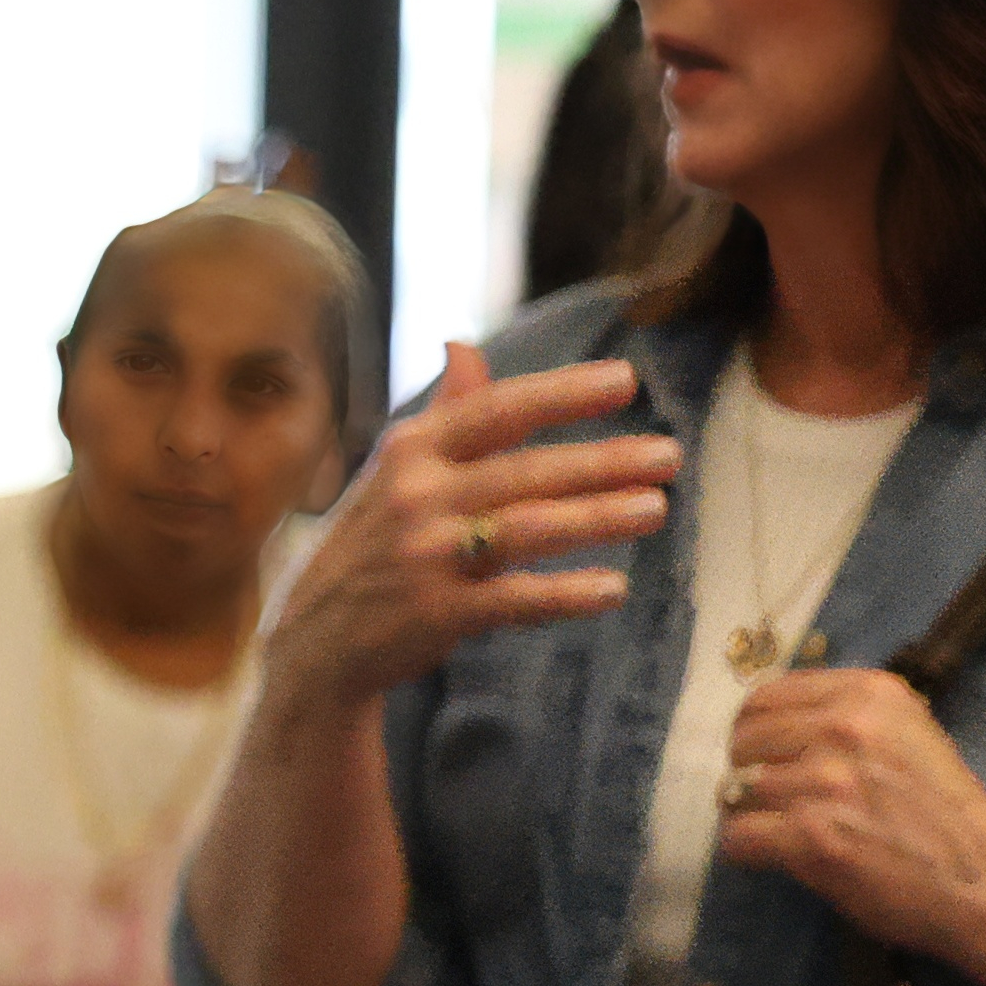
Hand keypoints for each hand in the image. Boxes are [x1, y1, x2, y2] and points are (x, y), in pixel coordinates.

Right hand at [253, 344, 672, 718]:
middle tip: (669, 456)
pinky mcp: (435, 614)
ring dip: (597, 517)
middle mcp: (414, 499)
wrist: (316, 640)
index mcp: (409, 453)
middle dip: (603, 462)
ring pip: (527, 529)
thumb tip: (463, 345)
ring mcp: (424, 557)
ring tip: (656, 508)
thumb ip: (444, 414)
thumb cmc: (372, 546)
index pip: (495, 410)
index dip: (561, 393)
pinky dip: (566, 594)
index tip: (625, 381)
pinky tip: (614, 588)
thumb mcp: (394, 474)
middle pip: (525, 472)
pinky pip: (514, 600)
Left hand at [719, 666, 985, 967]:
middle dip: (748, 773)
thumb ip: (844, 720)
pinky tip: (780, 856)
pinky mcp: (810, 836)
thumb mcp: (906, 735)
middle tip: (780, 801)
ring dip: (750, 815)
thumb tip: (765, 723)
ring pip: (733, 790)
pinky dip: (749, 852)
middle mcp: (844, 727)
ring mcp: (824, 781)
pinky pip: (736, 837)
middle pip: (742, 742)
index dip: (757, 731)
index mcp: (868, 694)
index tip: (771, 756)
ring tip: (788, 831)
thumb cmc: (944, 812)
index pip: (764, 698)